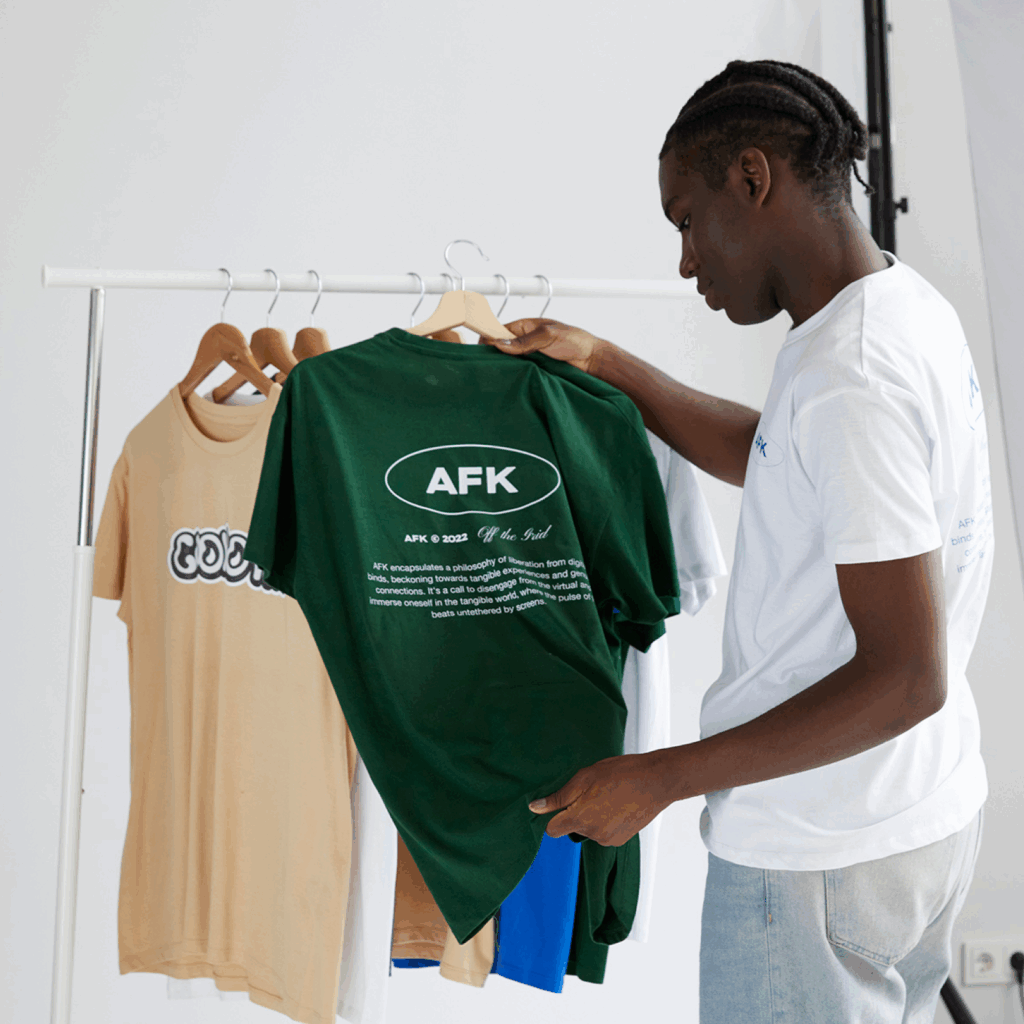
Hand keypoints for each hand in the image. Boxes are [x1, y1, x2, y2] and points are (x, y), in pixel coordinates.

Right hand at [480, 318, 608, 374]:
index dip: (489, 339)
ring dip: (504, 368)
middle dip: (493, 355)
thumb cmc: (576, 341)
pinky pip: (518, 373)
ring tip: (497, 376)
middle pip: (500, 348)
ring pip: (508, 362)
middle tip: (487, 366)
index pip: (499, 330)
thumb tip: (499, 343)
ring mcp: (528, 357)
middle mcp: (524, 342)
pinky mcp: (534, 371)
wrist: (592, 360)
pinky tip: (509, 382)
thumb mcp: (549, 336)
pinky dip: (513, 376)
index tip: (482, 351)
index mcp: (525, 326)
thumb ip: (525, 340)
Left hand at [528, 751, 675, 846]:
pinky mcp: (621, 840)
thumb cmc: (622, 773)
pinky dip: (606, 820)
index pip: (552, 829)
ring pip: (588, 829)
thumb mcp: (585, 777)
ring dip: (592, 815)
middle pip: (572, 827)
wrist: (657, 781)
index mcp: (580, 819)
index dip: (553, 814)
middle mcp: (593, 835)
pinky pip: (603, 832)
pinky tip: (618, 804)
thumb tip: (535, 808)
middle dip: (576, 811)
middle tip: (592, 790)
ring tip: (608, 795)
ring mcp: (608, 840)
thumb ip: (559, 797)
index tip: (561, 802)